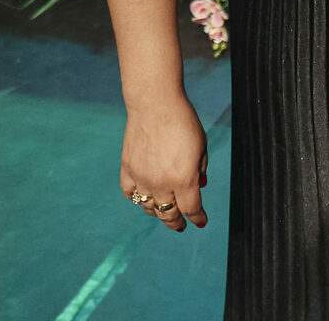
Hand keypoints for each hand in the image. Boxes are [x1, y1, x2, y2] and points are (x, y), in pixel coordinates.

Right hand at [120, 96, 208, 231]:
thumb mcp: (201, 146)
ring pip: (148, 207)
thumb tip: (199, 186)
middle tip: (181, 225)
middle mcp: (161, 184)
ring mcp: (142, 178)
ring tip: (163, 211)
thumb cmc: (183, 122)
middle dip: (176, 222)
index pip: (191, 209)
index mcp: (183, 180)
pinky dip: (136, 197)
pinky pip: (130, 193)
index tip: (201, 221)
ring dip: (157, 212)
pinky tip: (143, 196)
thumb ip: (200, 169)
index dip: (198, 218)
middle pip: (168, 214)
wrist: (155, 104)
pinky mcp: (127, 169)